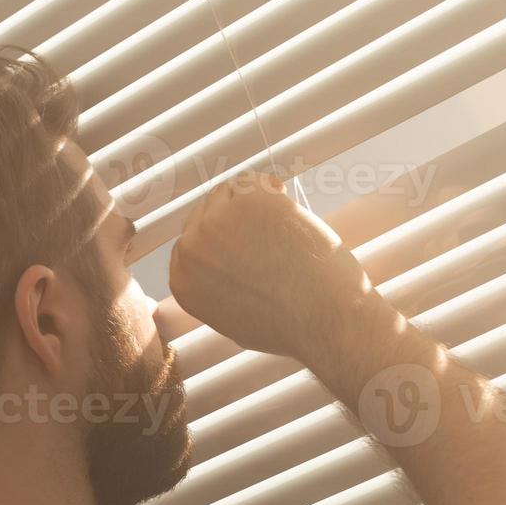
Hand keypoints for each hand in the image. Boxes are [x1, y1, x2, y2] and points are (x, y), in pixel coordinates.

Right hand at [168, 171, 374, 360]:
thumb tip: (221, 263)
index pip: (189, 243)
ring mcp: (217, 221)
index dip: (217, 238)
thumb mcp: (233, 319)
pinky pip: (252, 180)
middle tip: (266, 231)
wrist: (322, 317)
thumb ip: (215, 289)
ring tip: (282, 226)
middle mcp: (192, 250)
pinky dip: (271, 189)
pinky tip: (289, 209)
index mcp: (183, 282)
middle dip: (234, 219)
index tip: (240, 238)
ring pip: (228, 192)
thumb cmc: (290, 324)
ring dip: (253, 202)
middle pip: (205, 212)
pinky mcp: (248, 201)